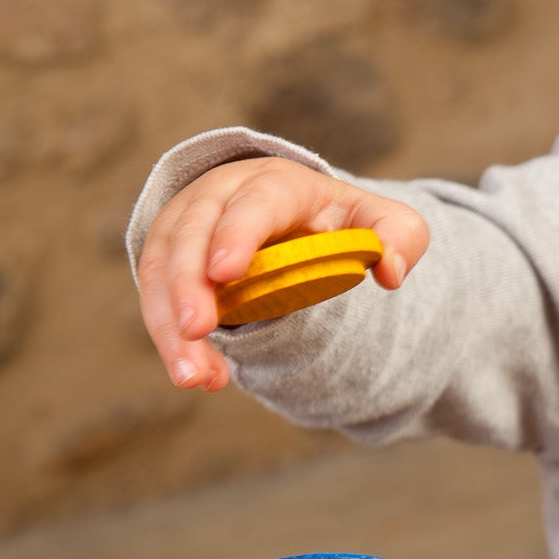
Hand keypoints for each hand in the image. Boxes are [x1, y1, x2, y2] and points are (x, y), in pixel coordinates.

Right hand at [136, 156, 429, 391]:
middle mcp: (221, 195)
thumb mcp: (383, 221)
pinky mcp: (170, 258)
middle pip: (191, 230)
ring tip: (194, 376)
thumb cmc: (342, 222)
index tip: (224, 273)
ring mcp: (187, 223)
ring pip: (161, 266)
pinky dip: (170, 338)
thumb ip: (402, 237)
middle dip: (187, 282)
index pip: (253, 201)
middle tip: (197, 331)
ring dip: (168, 322)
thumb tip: (391, 272)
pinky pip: (156, 295)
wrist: (300, 219)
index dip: (236, 233)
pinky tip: (202, 377)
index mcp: (278, 182)